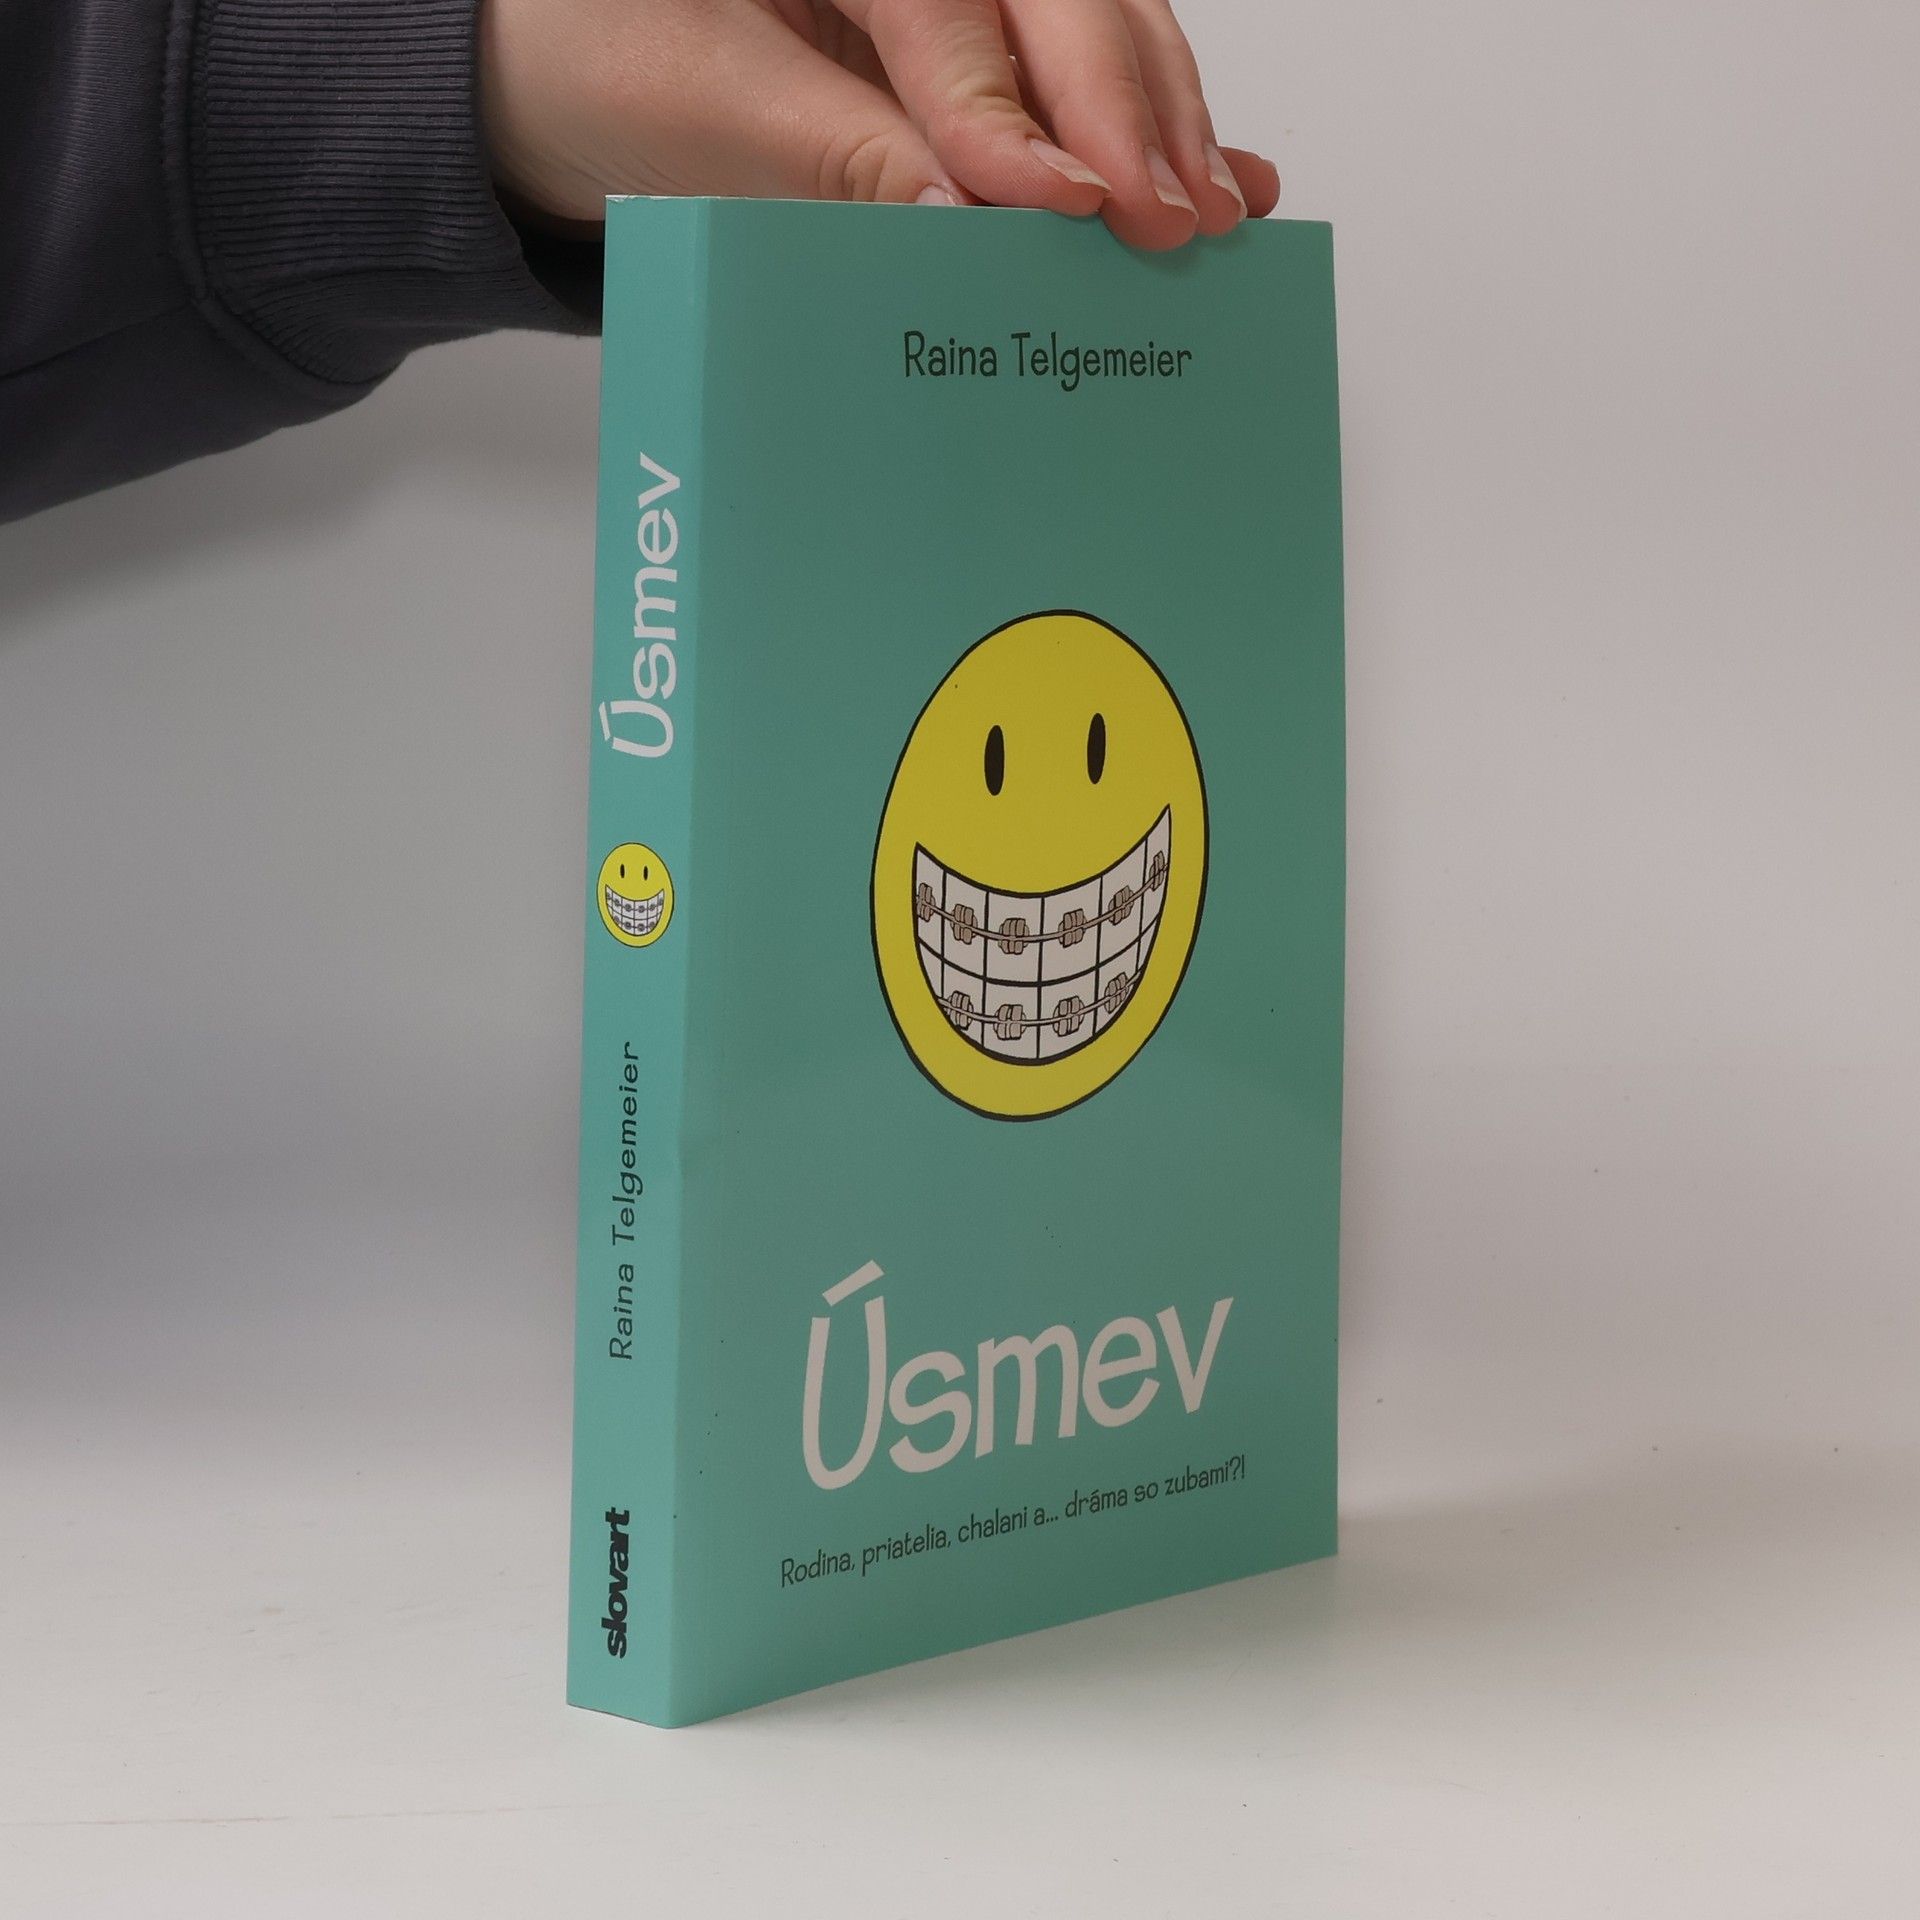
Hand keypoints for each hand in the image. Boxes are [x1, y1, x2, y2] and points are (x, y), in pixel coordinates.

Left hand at [479, 0, 1280, 250]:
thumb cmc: (601, 57)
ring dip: (1162, 119)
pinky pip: (1073, 69)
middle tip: (1170, 216)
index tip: (1074, 205)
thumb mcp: (702, 104)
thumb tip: (963, 221)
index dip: (1013, 116)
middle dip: (1125, 112)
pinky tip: (1218, 164)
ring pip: (1092, 24)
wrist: (563, 72)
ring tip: (1214, 205)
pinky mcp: (973, 39)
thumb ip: (839, 158)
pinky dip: (1146, 123)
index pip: (949, 10)